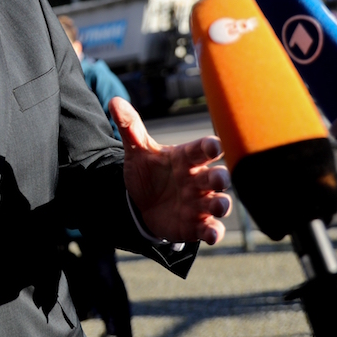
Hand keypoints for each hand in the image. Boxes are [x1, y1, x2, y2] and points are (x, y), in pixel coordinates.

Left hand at [110, 97, 230, 245]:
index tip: (214, 146)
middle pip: (217, 176)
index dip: (210, 147)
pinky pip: (211, 228)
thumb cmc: (148, 173)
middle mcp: (198, 180)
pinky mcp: (197, 225)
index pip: (202, 149)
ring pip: (219, 203)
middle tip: (220, 179)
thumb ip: (130, 127)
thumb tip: (114, 101)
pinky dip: (214, 232)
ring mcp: (200, 203)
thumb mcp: (137, 151)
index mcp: (186, 158)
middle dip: (221, 178)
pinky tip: (212, 235)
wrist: (142, 204)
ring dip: (222, 204)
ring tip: (219, 206)